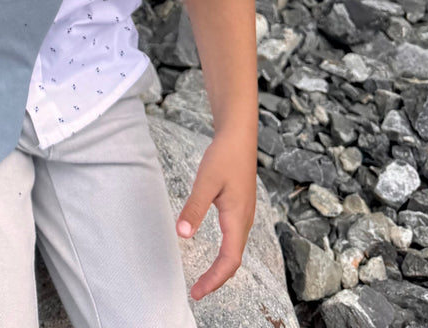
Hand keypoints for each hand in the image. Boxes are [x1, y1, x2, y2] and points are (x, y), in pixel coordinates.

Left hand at [175, 131, 256, 299]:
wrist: (239, 137)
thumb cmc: (224, 156)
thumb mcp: (205, 181)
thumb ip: (194, 207)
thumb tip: (182, 234)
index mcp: (237, 218)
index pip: (230, 260)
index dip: (215, 279)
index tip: (198, 292)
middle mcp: (244, 220)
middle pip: (234, 260)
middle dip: (217, 278)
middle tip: (197, 291)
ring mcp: (244, 214)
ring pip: (235, 250)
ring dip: (222, 267)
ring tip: (205, 279)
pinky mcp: (241, 207)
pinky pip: (235, 239)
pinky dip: (226, 253)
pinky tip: (215, 252)